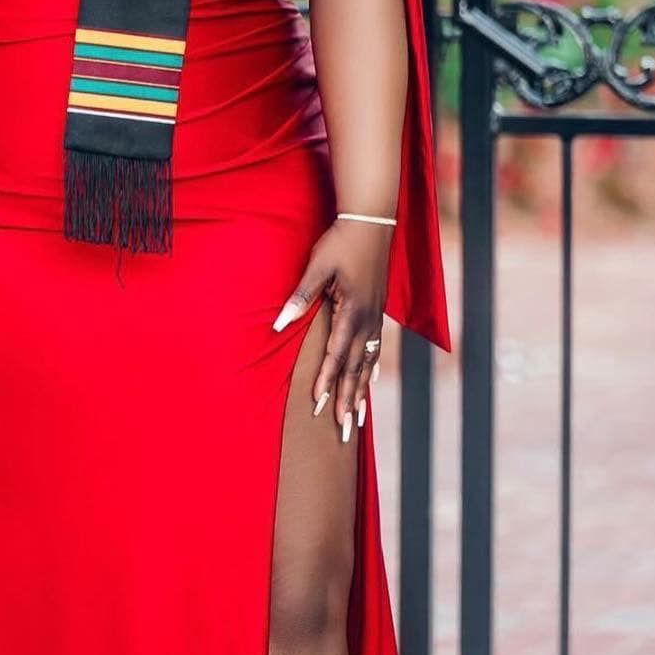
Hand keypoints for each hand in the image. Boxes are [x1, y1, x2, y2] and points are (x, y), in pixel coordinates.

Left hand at [271, 217, 391, 441]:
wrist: (371, 223)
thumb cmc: (340, 243)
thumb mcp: (316, 267)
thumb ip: (299, 297)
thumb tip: (277, 324)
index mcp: (351, 311)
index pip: (335, 355)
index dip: (325, 381)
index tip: (316, 405)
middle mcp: (367, 320)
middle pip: (355, 369)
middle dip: (346, 401)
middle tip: (342, 432)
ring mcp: (375, 318)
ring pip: (367, 364)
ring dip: (359, 393)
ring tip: (355, 421)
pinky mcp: (377, 313)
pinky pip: (375, 350)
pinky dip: (370, 371)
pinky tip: (368, 385)